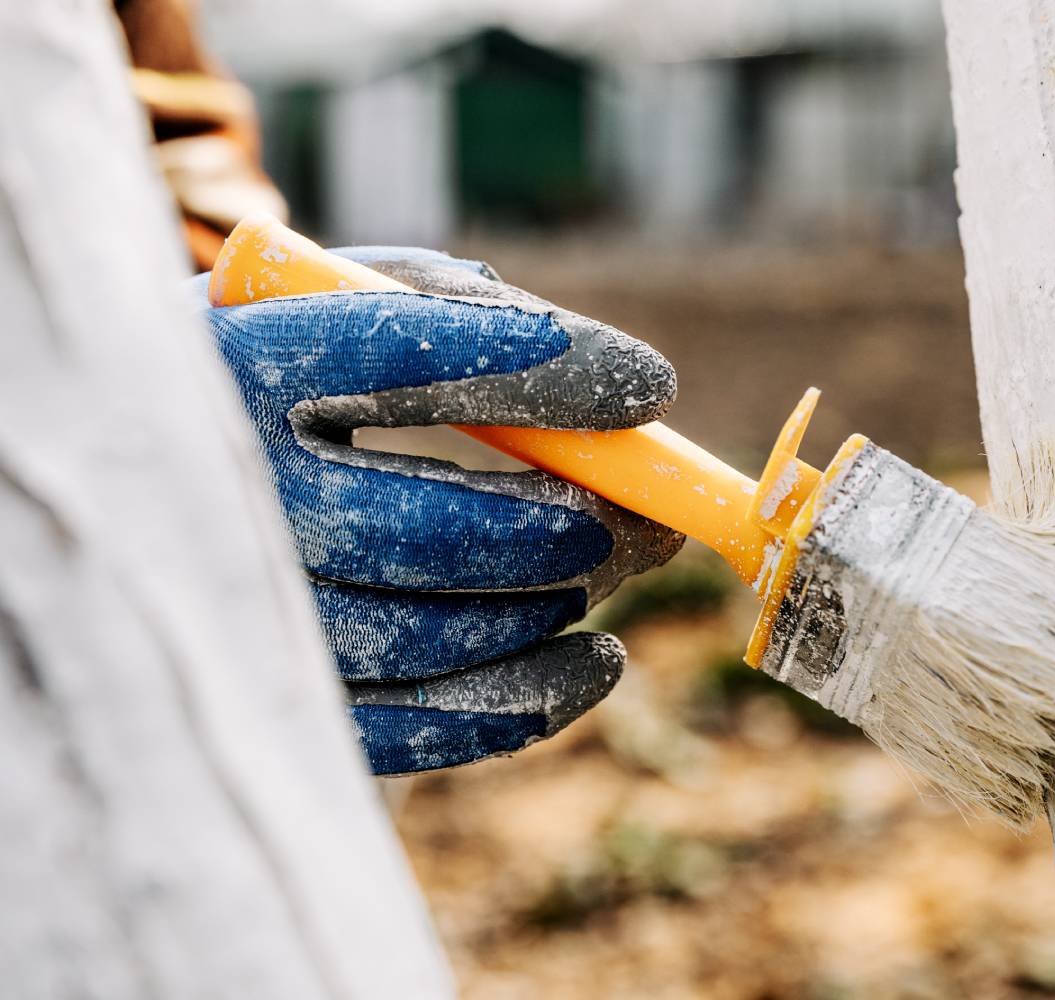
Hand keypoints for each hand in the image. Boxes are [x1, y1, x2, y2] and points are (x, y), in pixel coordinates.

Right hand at [195, 247, 682, 773]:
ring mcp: (239, 613)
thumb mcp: (327, 300)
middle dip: (575, 525)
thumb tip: (619, 394)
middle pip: (430, 532)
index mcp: (235, 364)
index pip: (401, 356)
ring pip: (436, 636)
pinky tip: (594, 661)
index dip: (543, 372)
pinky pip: (413, 729)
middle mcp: (221, 494)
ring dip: (557, 602)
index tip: (651, 386)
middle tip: (647, 513)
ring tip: (613, 561)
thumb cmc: (267, 359)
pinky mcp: (274, 701)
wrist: (127, 454)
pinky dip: (525, 702)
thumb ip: (450, 310)